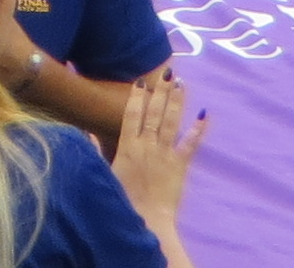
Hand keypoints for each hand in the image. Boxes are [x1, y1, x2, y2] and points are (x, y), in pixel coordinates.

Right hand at [110, 75, 206, 235]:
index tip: (142, 79)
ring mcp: (164, 154)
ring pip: (171, 121)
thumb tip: (88, 131)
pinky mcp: (180, 166)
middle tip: (167, 71)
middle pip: (153, 112)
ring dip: (177, 101)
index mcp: (127, 145)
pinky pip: (190, 144)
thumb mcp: (105, 173)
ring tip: (181, 83)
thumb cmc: (122, 199)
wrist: (146, 220)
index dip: (137, 96)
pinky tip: (205, 115)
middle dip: (160, 90)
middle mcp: (146, 144)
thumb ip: (97, 150)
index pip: (132, 114)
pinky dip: (198, 130)